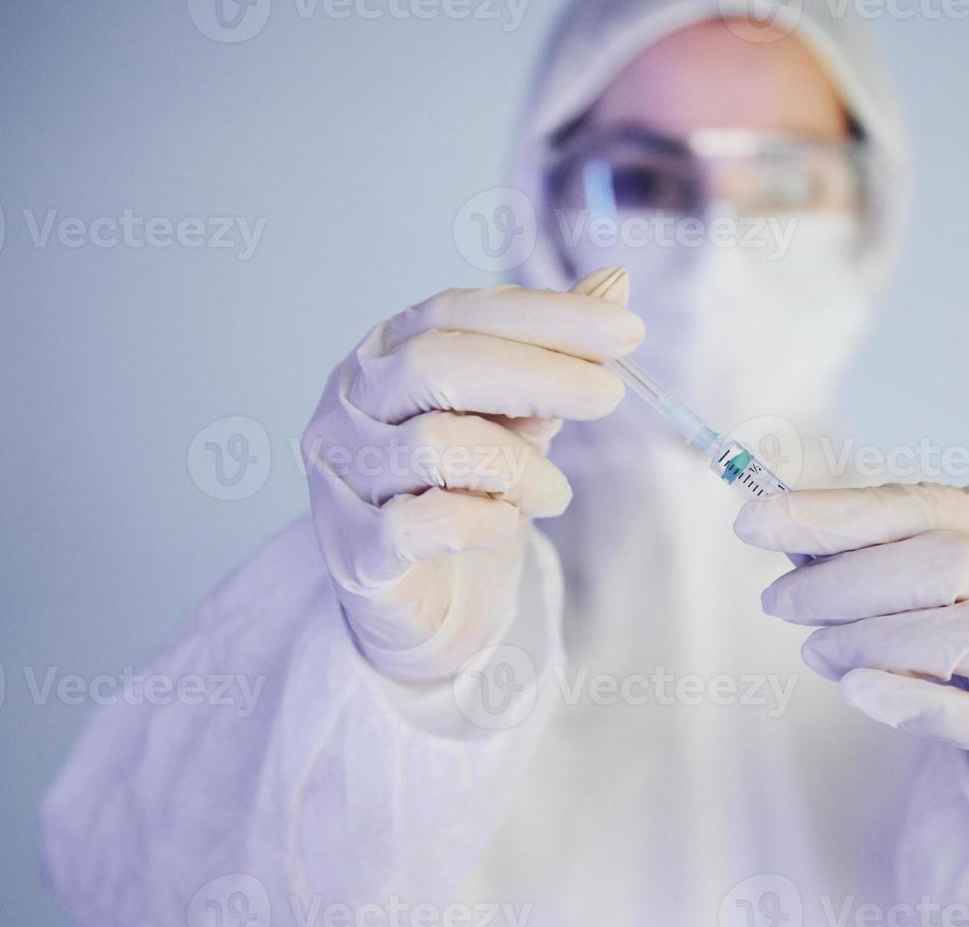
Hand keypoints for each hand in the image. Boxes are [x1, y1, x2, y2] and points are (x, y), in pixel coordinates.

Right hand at [303, 268, 641, 680]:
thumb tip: (615, 279)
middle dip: (538, 374)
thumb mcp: (519, 414)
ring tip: (554, 494)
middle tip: (609, 397)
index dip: (544, 317)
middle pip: (437, 364)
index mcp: (385, 352)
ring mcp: (342, 474)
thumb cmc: (468, 491)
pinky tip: (506, 525)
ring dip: (519, 467)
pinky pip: (424, 523)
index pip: (458, 312)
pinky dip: (484, 522)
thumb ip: (555, 352)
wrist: (429, 605)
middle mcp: (349, 402)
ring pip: (435, 445)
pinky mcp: (352, 549)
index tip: (626, 331)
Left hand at [735, 482, 968, 926]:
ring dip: (867, 642)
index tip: (754, 520)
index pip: (920, 505)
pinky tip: (858, 690)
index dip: (833, 512)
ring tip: (817, 653)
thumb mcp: (937, 597)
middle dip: (841, 583)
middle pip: (939, 566)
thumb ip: (877, 562)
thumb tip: (786, 534)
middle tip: (778, 602)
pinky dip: (911, 700)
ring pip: (962, 635)